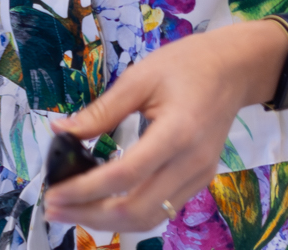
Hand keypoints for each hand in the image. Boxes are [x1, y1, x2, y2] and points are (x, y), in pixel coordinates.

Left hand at [40, 22, 287, 231]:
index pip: (125, 175)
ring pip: (150, 218)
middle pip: (136, 209)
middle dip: (89, 215)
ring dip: (107, 222)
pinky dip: (129, 213)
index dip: (85, 189)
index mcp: (177, 132)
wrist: (234, 69)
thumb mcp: (140, 78)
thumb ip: (101, 111)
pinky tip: (102, 202)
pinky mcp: (199, 180)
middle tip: (53, 207)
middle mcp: (192, 163)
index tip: (53, 192)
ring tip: (71, 211)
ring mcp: (199, 177)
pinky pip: (162, 209)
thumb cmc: (187, 65)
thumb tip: (60, 132)